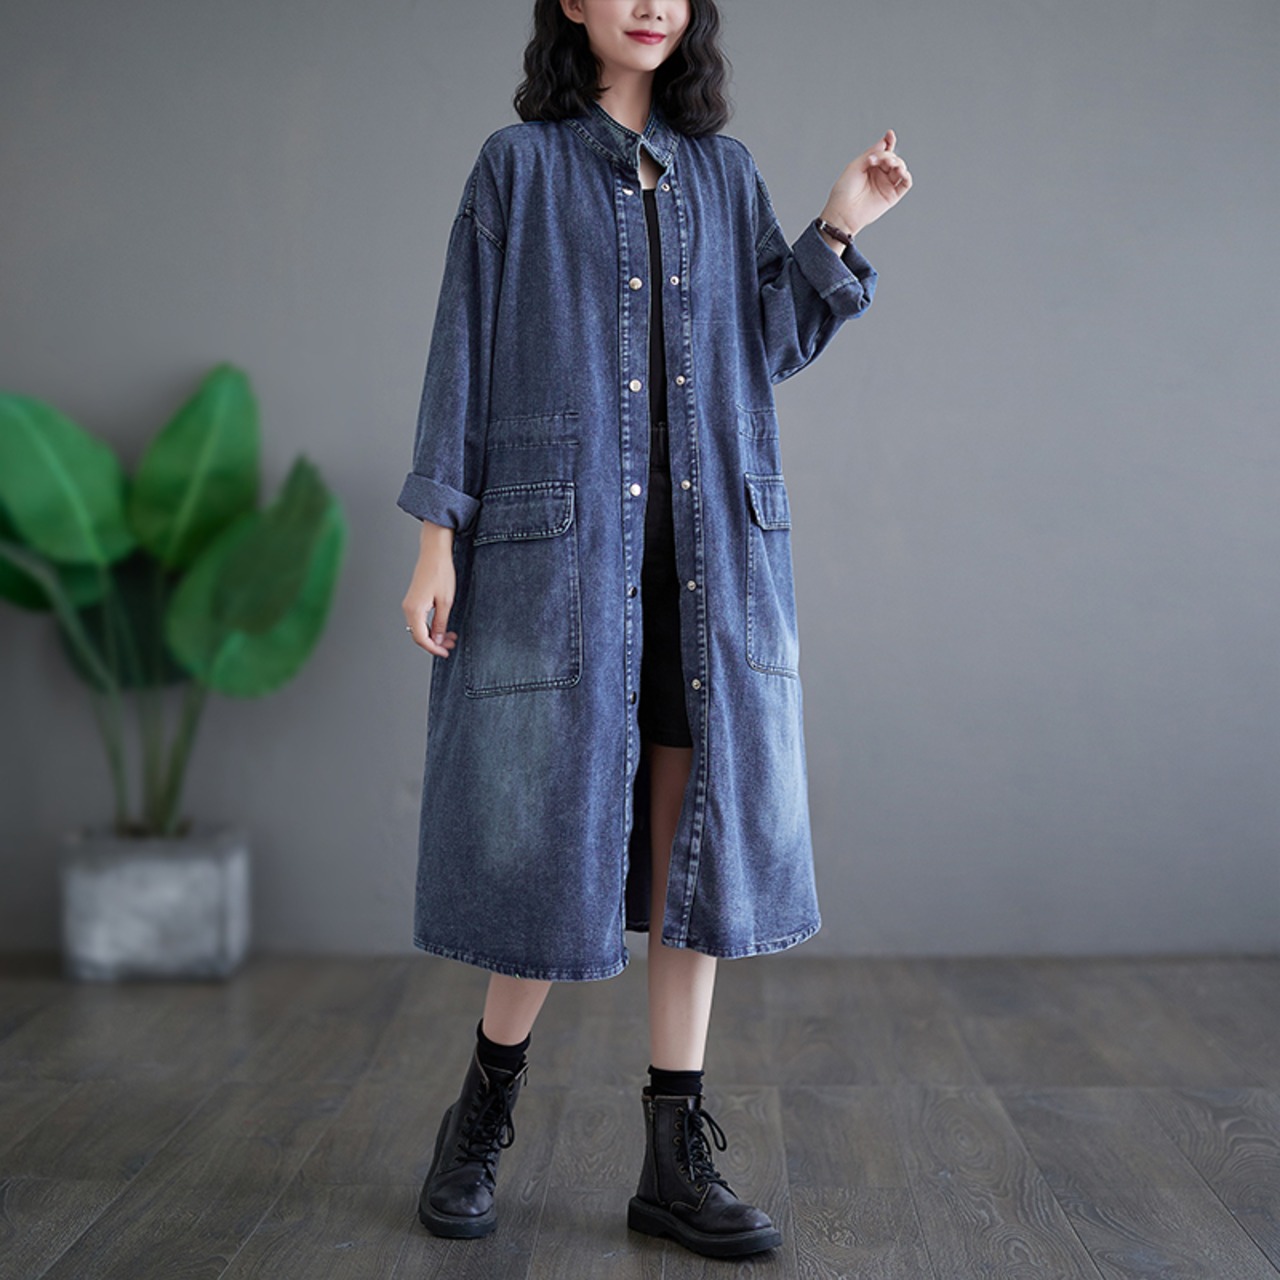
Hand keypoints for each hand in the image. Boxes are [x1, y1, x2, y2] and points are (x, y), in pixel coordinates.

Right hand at [403, 522, 458, 657]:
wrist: (435, 553)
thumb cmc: (440, 572)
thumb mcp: (445, 602)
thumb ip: (440, 623)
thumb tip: (436, 639)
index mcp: (414, 610)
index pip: (421, 638)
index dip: (434, 648)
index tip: (445, 652)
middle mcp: (408, 608)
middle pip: (418, 635)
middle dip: (435, 642)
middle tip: (450, 644)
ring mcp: (410, 604)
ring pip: (419, 628)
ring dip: (434, 634)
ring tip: (450, 635)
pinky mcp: (414, 600)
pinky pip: (419, 619)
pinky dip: (430, 625)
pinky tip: (442, 625)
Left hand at [822, 128, 912, 237]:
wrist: (843, 212)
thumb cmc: (844, 191)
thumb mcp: (855, 165)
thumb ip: (871, 153)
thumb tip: (884, 142)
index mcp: (870, 166)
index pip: (883, 151)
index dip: (888, 142)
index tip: (890, 135)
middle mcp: (879, 175)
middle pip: (892, 158)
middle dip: (887, 155)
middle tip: (876, 159)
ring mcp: (886, 185)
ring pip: (900, 168)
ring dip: (897, 162)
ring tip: (888, 163)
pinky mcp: (892, 196)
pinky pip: (905, 183)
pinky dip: (906, 175)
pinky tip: (900, 171)